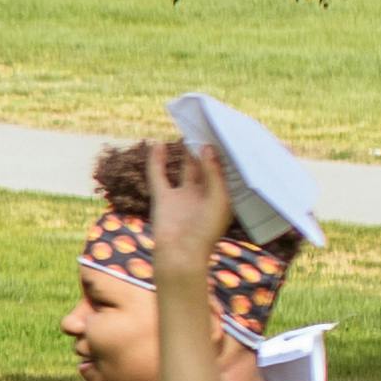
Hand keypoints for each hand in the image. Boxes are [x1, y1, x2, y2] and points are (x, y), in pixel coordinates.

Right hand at [149, 138, 230, 287]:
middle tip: (207, 126)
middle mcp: (203, 195)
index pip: (225, 170)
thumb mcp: (218, 198)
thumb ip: (213, 172)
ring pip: (185, 168)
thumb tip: (205, 148)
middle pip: (206, 166)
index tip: (225, 132)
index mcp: (221, 197)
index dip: (224, 153)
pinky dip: (156, 160)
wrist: (180, 254)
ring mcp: (182, 196)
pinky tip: (157, 144)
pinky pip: (158, 175)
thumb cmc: (206, 230)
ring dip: (185, 151)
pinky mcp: (163, 198)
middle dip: (207, 149)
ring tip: (187, 132)